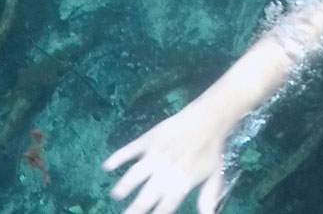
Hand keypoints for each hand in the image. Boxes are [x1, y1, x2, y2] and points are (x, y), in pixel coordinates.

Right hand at [103, 100, 231, 213]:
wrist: (210, 117)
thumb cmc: (212, 149)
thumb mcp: (215, 175)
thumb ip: (209, 197)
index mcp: (181, 184)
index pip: (162, 209)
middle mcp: (165, 172)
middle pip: (145, 198)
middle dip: (133, 210)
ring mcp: (155, 155)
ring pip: (134, 175)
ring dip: (124, 186)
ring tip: (116, 194)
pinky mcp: (150, 138)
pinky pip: (130, 149)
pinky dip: (118, 157)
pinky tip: (107, 165)